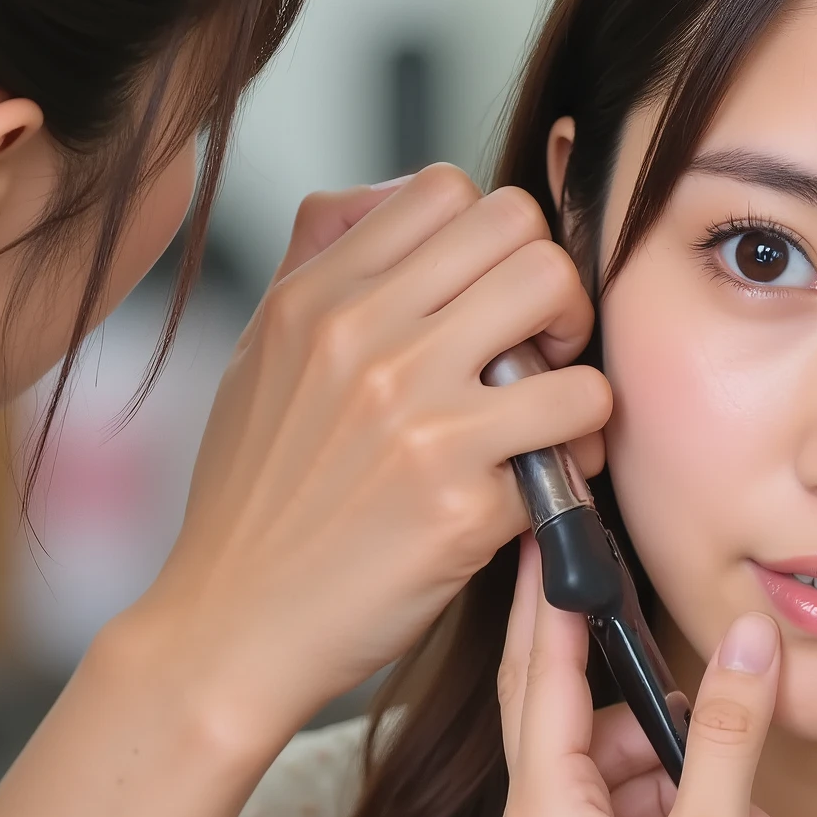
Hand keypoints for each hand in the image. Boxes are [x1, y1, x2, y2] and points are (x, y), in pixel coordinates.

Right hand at [116, 166, 610, 752]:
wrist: (232, 626)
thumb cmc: (257, 500)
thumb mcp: (260, 355)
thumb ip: (320, 263)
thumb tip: (391, 197)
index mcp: (317, 300)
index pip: (446, 189)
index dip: (492, 239)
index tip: (492, 299)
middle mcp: (363, 340)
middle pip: (520, 230)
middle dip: (551, 287)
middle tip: (543, 350)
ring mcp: (415, 415)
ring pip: (560, 301)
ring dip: (577, 356)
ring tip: (552, 409)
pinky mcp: (460, 496)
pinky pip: (577, 418)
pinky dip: (585, 444)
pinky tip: (551, 474)